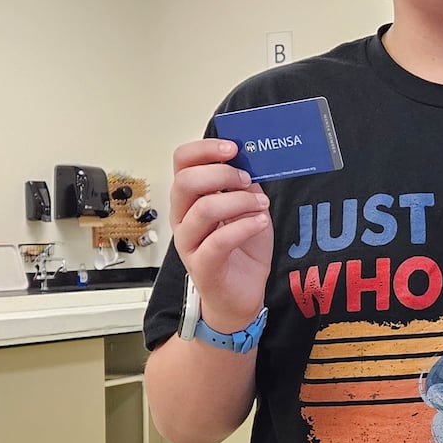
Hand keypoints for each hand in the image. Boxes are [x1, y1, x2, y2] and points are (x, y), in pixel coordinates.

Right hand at [169, 139, 272, 331]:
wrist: (241, 295)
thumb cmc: (241, 250)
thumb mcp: (248, 209)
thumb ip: (245, 186)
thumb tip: (251, 162)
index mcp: (190, 198)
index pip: (182, 162)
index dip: (204, 149)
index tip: (232, 147)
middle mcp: (183, 218)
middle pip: (186, 182)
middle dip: (221, 173)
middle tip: (247, 180)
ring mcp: (189, 243)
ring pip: (203, 209)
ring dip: (239, 201)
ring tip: (261, 205)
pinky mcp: (202, 265)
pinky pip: (219, 240)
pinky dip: (244, 226)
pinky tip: (260, 222)